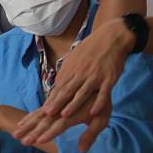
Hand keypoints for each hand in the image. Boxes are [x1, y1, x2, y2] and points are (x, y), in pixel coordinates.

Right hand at [13, 97, 110, 152]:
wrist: (96, 76)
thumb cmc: (101, 102)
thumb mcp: (102, 118)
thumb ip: (91, 134)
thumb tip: (81, 150)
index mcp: (73, 113)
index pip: (58, 125)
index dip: (48, 133)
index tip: (37, 140)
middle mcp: (61, 108)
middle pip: (44, 121)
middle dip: (32, 131)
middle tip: (21, 140)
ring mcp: (56, 103)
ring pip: (38, 115)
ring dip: (27, 124)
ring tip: (16, 133)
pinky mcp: (53, 100)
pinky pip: (38, 109)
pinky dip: (29, 116)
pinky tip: (22, 122)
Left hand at [21, 18, 131, 150]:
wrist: (110, 38)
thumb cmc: (90, 51)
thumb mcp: (73, 59)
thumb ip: (66, 73)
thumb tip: (55, 86)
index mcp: (71, 71)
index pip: (58, 88)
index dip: (50, 100)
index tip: (41, 112)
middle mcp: (81, 74)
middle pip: (66, 91)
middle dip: (56, 104)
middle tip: (46, 115)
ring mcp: (95, 76)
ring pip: (82, 93)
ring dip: (73, 104)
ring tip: (64, 115)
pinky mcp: (109, 78)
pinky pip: (103, 93)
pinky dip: (98, 102)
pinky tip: (93, 112)